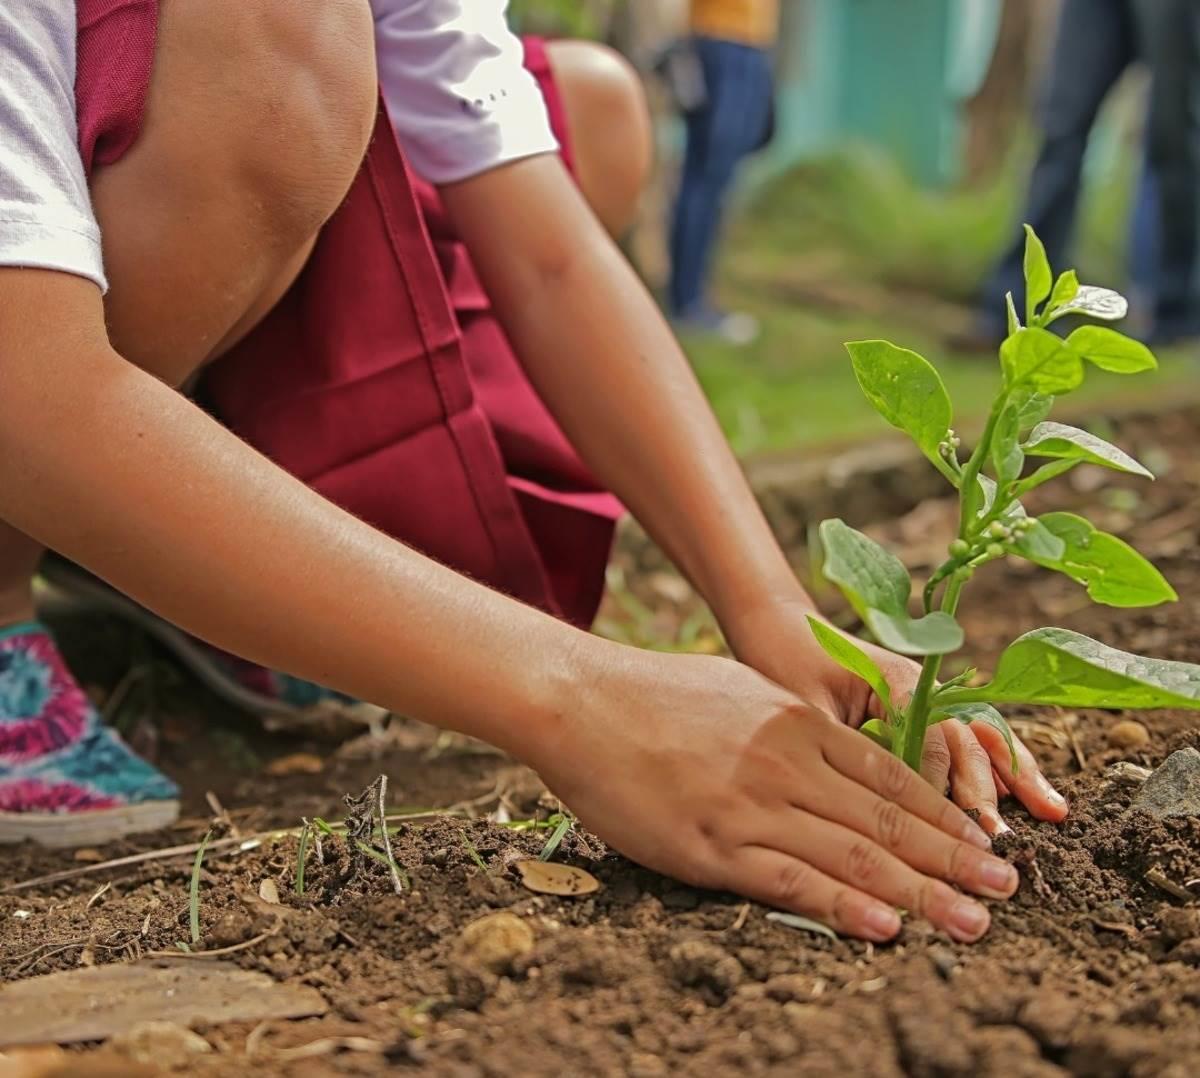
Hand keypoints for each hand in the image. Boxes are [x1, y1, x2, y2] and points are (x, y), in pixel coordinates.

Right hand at [528, 645, 1019, 942]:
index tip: (984, 841)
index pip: (891, 777)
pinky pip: (790, 880)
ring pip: (853, 856)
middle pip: (888, 821)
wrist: (582, 700)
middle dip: (954, 858)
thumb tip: (831, 750)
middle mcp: (788, 763)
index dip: (945, 815)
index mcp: (798, 724)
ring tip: (972, 920)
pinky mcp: (712, 845)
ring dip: (922, 892)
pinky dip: (844, 906)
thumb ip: (791, 725)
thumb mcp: (740, 691)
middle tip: (1007, 889)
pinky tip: (886, 927)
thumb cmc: (656, 694)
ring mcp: (752, 805)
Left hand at [719, 595, 1068, 836]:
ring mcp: (930, 697)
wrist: (780, 627)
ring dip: (1013, 777)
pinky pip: (972, 739)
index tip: (953, 831)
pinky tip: (1037, 797)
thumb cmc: (784, 665)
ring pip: (981, 738)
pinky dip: (1003, 766)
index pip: (931, 740)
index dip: (942, 787)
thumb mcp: (805, 708)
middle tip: (999, 840)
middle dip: (985, 791)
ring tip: (1051, 812)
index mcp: (895, 681)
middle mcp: (922, 687)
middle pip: (965, 740)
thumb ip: (842, 746)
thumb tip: (868, 801)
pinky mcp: (926, 710)